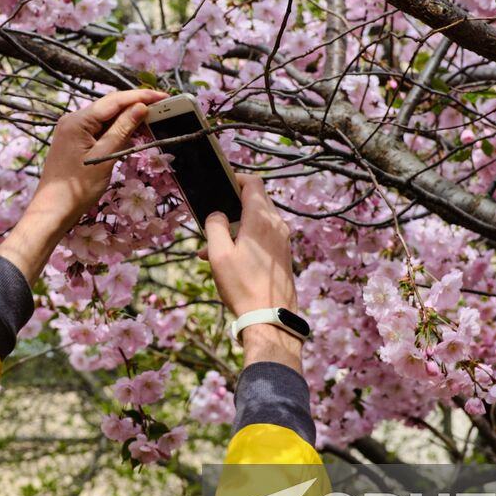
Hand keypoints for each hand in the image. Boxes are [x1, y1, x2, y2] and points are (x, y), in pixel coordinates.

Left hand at [0, 88, 165, 283]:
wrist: (53, 210)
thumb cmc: (77, 188)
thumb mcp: (105, 158)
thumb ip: (122, 130)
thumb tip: (140, 108)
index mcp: (78, 121)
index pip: (114, 100)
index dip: (140, 97)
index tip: (162, 96)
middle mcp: (73, 120)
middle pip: (110, 106)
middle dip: (135, 106)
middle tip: (161, 109)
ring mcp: (73, 130)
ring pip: (106, 118)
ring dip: (128, 120)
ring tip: (152, 123)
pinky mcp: (75, 141)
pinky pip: (100, 130)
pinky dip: (117, 131)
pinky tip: (133, 135)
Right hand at [204, 174, 296, 317]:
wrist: (270, 317)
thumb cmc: (242, 286)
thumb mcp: (219, 254)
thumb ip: (215, 226)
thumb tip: (217, 214)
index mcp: (261, 220)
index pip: (253, 183)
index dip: (236, 178)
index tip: (221, 184)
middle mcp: (277, 225)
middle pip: (256, 200)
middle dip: (232, 206)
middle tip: (213, 220)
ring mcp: (283, 239)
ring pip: (258, 220)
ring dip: (237, 226)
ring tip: (212, 247)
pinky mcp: (283, 253)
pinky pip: (264, 235)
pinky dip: (247, 238)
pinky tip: (229, 259)